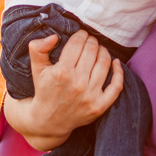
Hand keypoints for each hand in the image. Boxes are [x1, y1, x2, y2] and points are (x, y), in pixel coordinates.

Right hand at [10, 30, 123, 147]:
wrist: (48, 122)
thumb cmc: (43, 91)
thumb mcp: (36, 69)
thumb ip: (38, 48)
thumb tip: (54, 36)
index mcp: (61, 72)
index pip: (78, 43)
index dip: (81, 34)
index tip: (81, 34)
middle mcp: (77, 83)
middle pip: (92, 51)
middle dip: (92, 41)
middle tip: (90, 40)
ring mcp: (90, 96)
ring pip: (104, 63)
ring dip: (104, 51)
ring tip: (99, 49)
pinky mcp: (99, 106)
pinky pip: (116, 86)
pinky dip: (119, 72)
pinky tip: (116, 62)